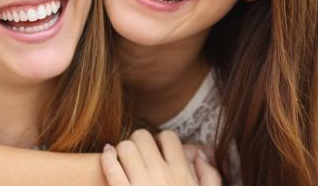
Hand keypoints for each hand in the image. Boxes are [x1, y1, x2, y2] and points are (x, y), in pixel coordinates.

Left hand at [101, 129, 220, 185]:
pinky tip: (109, 157)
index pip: (169, 137)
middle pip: (143, 137)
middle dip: (139, 141)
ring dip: (122, 148)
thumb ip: (210, 177)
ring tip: (124, 157)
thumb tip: (200, 154)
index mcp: (182, 174)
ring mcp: (140, 185)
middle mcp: (161, 175)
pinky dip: (107, 157)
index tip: (158, 149)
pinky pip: (110, 165)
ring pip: (125, 146)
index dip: (162, 139)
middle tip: (138, 152)